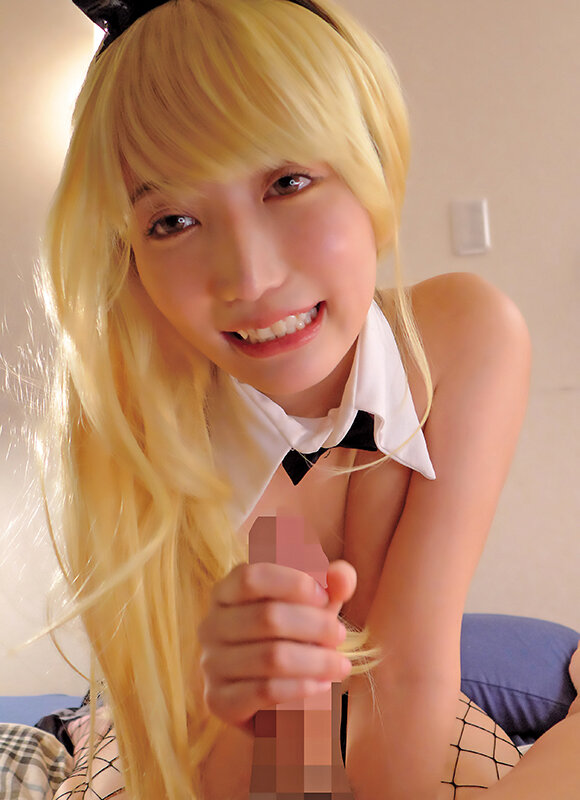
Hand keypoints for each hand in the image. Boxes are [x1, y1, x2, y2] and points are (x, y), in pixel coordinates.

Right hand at [198, 560, 355, 729]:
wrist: (280, 698)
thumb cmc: (297, 637)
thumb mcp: (316, 608)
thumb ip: (332, 585)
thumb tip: (343, 574)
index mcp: (226, 592)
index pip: (252, 577)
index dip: (293, 583)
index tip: (325, 597)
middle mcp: (210, 625)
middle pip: (267, 617)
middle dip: (314, 625)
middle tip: (340, 635)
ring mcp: (211, 664)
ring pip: (271, 657)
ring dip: (315, 660)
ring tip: (341, 664)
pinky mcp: (218, 701)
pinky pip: (265, 691)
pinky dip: (301, 687)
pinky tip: (322, 685)